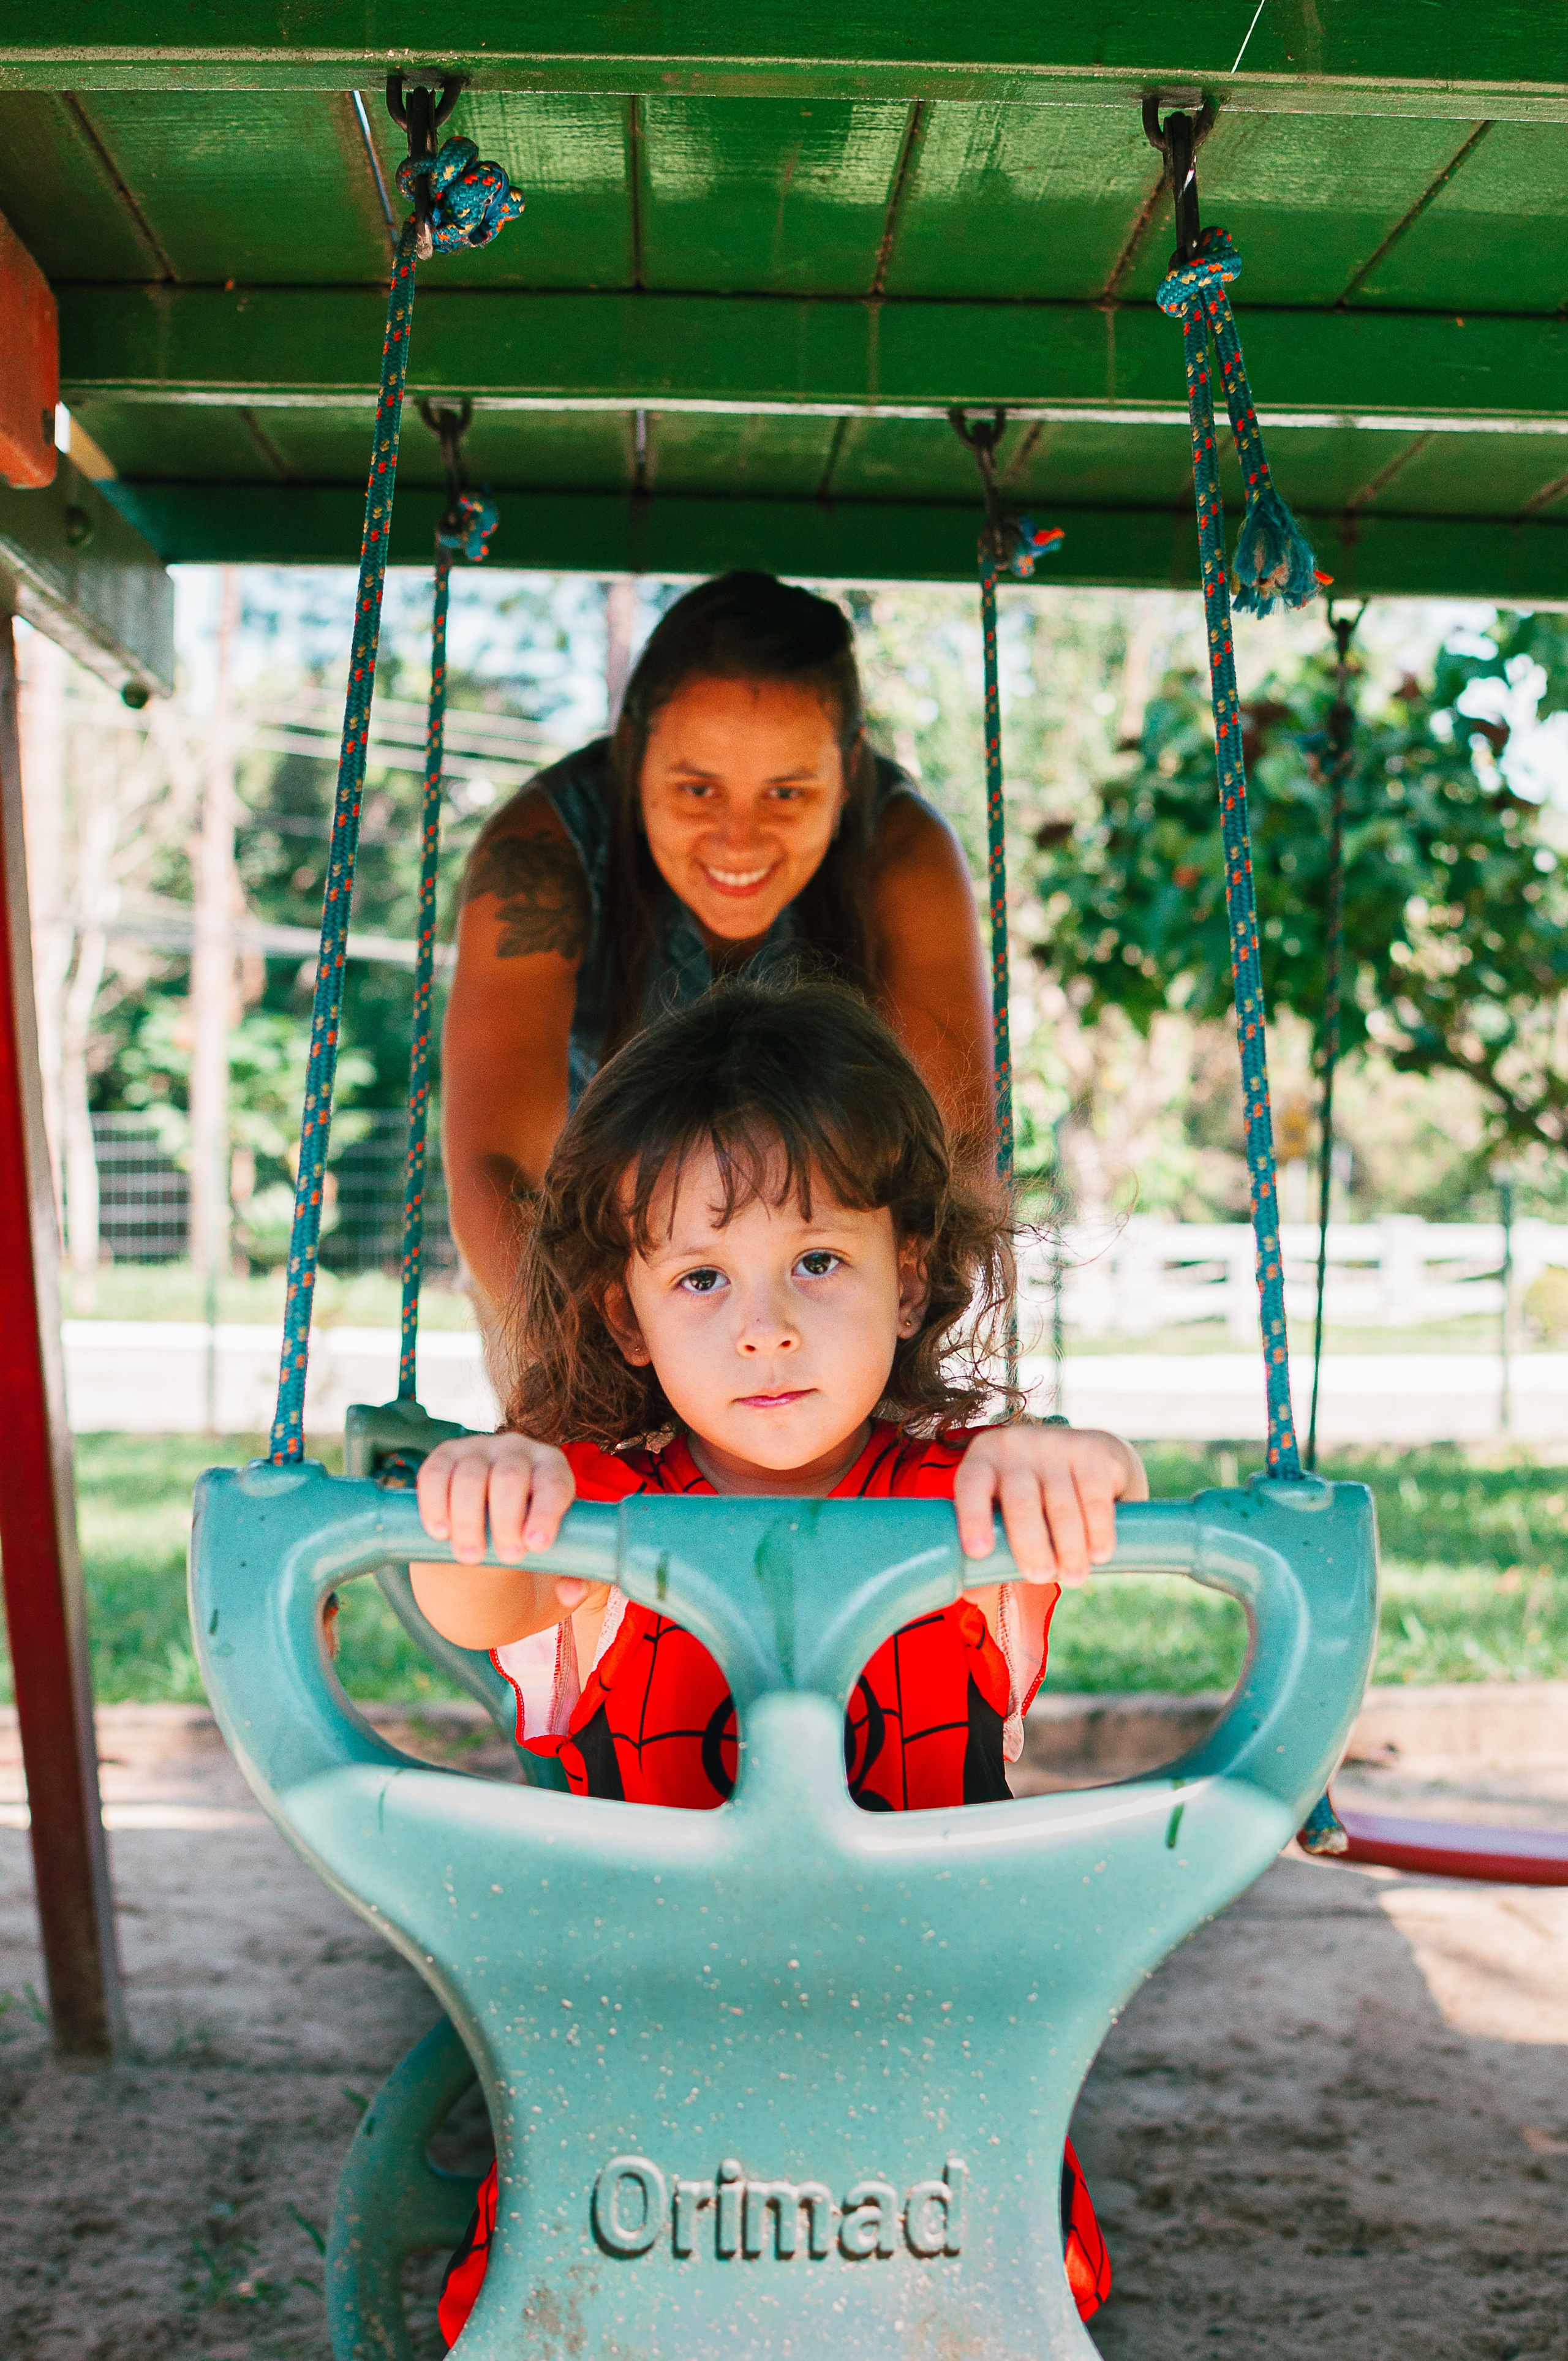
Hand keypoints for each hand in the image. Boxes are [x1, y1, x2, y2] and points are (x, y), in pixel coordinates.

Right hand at [416, 1432, 589, 1608]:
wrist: (489, 1520)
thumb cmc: (531, 1535)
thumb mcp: (558, 1552)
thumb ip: (574, 1576)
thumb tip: (568, 1593)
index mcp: (552, 1467)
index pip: (554, 1483)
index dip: (546, 1512)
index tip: (536, 1545)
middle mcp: (517, 1450)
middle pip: (510, 1477)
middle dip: (507, 1520)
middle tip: (508, 1558)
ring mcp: (478, 1449)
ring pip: (470, 1476)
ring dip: (468, 1519)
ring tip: (471, 1557)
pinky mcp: (445, 1456)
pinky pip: (435, 1473)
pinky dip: (434, 1503)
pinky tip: (440, 1533)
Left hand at [953, 1423, 1147, 1586]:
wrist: (1092, 1456)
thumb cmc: (1036, 1496)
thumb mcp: (1008, 1514)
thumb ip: (992, 1549)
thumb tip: (971, 1595)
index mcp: (983, 1460)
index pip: (970, 1485)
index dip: (972, 1517)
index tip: (979, 1552)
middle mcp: (1015, 1446)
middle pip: (1021, 1502)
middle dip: (1030, 1544)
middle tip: (1040, 1577)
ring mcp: (1055, 1443)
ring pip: (1061, 1504)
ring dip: (1069, 1547)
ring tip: (1074, 1577)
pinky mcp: (1092, 1450)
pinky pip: (1094, 1497)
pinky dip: (1097, 1530)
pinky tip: (1099, 1553)